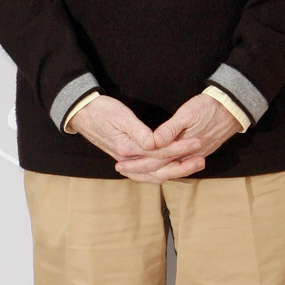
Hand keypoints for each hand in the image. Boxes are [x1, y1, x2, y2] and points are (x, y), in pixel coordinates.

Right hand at [68, 93, 201, 179]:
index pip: (160, 152)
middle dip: (183, 165)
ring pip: (154, 174)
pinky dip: (160, 173)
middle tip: (202, 159)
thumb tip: (154, 144)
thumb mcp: (120, 116)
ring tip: (193, 165)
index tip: (197, 142)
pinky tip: (171, 171)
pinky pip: (146, 173)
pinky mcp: (126, 160)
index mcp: (128, 148)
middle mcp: (128, 159)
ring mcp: (126, 162)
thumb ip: (138, 132)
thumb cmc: (101, 111)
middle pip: (160, 168)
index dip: (181, 148)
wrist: (82, 114)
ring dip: (175, 171)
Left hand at [122, 93, 241, 182]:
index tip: (119, 165)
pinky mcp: (196, 154)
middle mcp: (187, 157)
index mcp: (182, 149)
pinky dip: (162, 168)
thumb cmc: (209, 108)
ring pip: (167, 171)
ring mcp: (193, 157)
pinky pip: (175, 166)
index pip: (154, 162)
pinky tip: (154, 166)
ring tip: (132, 170)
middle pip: (159, 170)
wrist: (232, 109)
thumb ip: (170, 130)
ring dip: (149, 171)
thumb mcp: (188, 114)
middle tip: (119, 168)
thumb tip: (153, 142)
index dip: (136, 164)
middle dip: (138, 170)